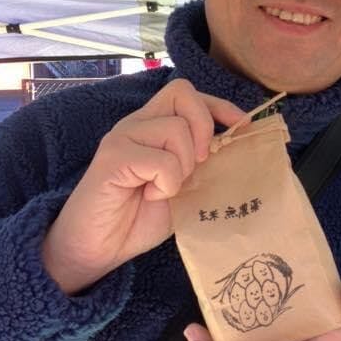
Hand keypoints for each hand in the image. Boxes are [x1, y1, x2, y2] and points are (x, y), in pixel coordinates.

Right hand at [42, 79, 244, 294]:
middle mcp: (136, 124)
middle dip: (204, 126)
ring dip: (183, 166)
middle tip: (200, 163)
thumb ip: (200, 163)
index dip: (219, 105)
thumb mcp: (182, 186)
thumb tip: (235, 146)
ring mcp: (122, 137)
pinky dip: (166, 184)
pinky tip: (151, 197)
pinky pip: (161, 161)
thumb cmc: (138, 219)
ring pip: (176, 129)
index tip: (242, 124)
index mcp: (152, 126)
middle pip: (182, 92)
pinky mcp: (113, 158)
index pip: (187, 93)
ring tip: (166, 189)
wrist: (98, 248)